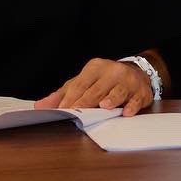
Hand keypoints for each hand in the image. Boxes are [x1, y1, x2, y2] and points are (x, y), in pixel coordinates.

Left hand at [36, 58, 153, 116]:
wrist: (134, 73)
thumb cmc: (103, 81)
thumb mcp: (82, 83)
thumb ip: (62, 95)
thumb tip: (40, 107)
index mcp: (95, 67)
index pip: (80, 84)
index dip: (71, 99)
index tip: (63, 111)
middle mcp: (112, 71)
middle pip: (97, 89)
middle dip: (87, 102)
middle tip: (78, 113)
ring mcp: (128, 80)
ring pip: (118, 91)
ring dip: (111, 99)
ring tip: (104, 106)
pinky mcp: (141, 91)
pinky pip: (136, 99)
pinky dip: (132, 106)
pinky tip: (127, 112)